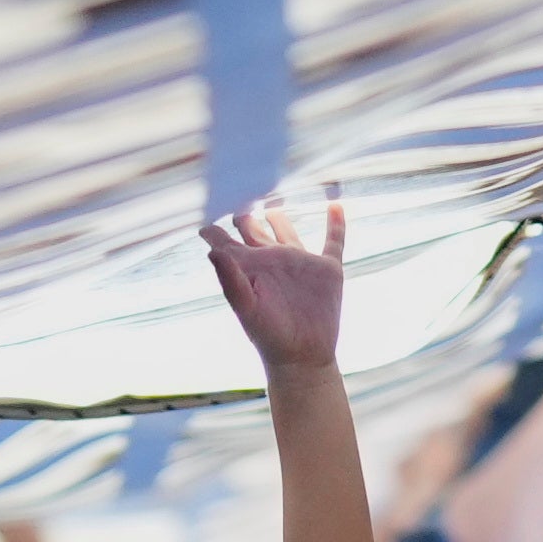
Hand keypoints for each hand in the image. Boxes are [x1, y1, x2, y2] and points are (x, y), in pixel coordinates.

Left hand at [202, 193, 349, 370]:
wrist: (303, 358)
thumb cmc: (269, 337)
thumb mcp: (247, 308)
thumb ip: (230, 280)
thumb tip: (212, 251)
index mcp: (249, 267)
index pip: (224, 239)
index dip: (213, 224)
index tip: (206, 198)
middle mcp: (271, 260)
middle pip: (254, 227)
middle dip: (245, 208)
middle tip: (239, 183)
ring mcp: (299, 262)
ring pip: (287, 229)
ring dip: (281, 213)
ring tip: (274, 191)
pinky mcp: (326, 269)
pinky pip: (333, 239)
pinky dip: (335, 222)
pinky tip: (335, 203)